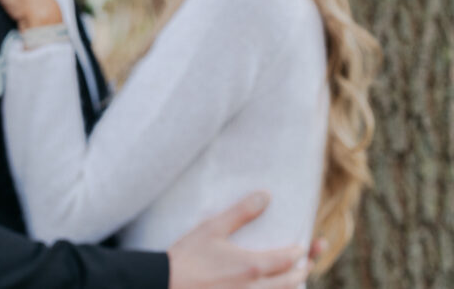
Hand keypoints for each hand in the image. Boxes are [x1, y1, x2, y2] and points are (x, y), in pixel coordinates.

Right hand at [167, 192, 308, 288]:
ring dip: (291, 286)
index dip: (300, 252)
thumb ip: (241, 212)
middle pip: (292, 281)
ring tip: (294, 278)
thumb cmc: (188, 256)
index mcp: (252, 266)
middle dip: (302, 270)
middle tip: (307, 261)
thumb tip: (266, 196)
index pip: (289, 259)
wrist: (167, 283)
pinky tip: (271, 287)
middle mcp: (256, 288)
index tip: (301, 246)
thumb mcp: (212, 228)